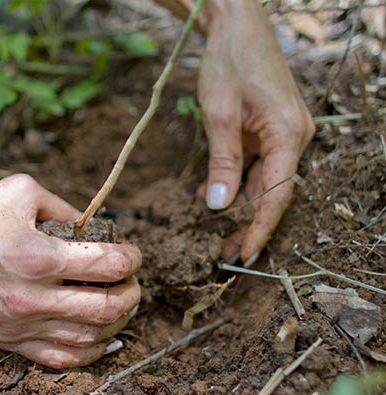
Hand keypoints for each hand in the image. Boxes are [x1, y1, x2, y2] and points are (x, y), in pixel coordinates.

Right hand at [0, 174, 141, 367]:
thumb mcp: (21, 192)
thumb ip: (64, 208)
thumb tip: (93, 226)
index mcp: (38, 256)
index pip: (107, 264)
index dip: (131, 258)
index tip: (132, 253)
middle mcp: (32, 296)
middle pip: (107, 307)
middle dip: (132, 292)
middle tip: (132, 280)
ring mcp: (20, 324)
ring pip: (90, 337)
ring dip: (117, 321)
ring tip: (120, 304)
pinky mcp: (9, 340)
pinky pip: (61, 359)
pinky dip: (90, 352)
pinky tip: (101, 338)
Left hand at [156, 0, 314, 262]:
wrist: (237, 25)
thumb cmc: (230, 61)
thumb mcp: (219, 114)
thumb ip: (222, 162)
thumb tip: (219, 206)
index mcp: (289, 135)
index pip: (277, 194)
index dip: (260, 228)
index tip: (246, 256)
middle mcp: (294, 137)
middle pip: (272, 191)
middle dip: (249, 223)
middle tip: (227, 253)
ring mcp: (283, 132)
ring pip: (263, 179)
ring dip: (241, 205)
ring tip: (219, 235)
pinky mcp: (270, 127)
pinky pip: (255, 162)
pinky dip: (236, 180)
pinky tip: (214, 197)